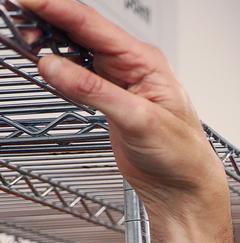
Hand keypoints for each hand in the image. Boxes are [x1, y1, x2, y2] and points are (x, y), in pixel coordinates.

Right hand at [17, 0, 227, 217]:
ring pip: (75, 49)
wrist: (184, 187)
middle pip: (80, 29)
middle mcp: (131, 65)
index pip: (91, 24)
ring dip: (48, 40)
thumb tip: (54, 66)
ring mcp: (117, 80)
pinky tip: (40, 60)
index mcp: (145, 61)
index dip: (56, 8)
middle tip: (14, 16)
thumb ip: (95, 92)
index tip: (27, 0)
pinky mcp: (106, 98)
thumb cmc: (182, 155)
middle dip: (46, 18)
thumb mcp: (139, 120)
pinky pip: (75, 71)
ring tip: (20, 36)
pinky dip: (55, 64)